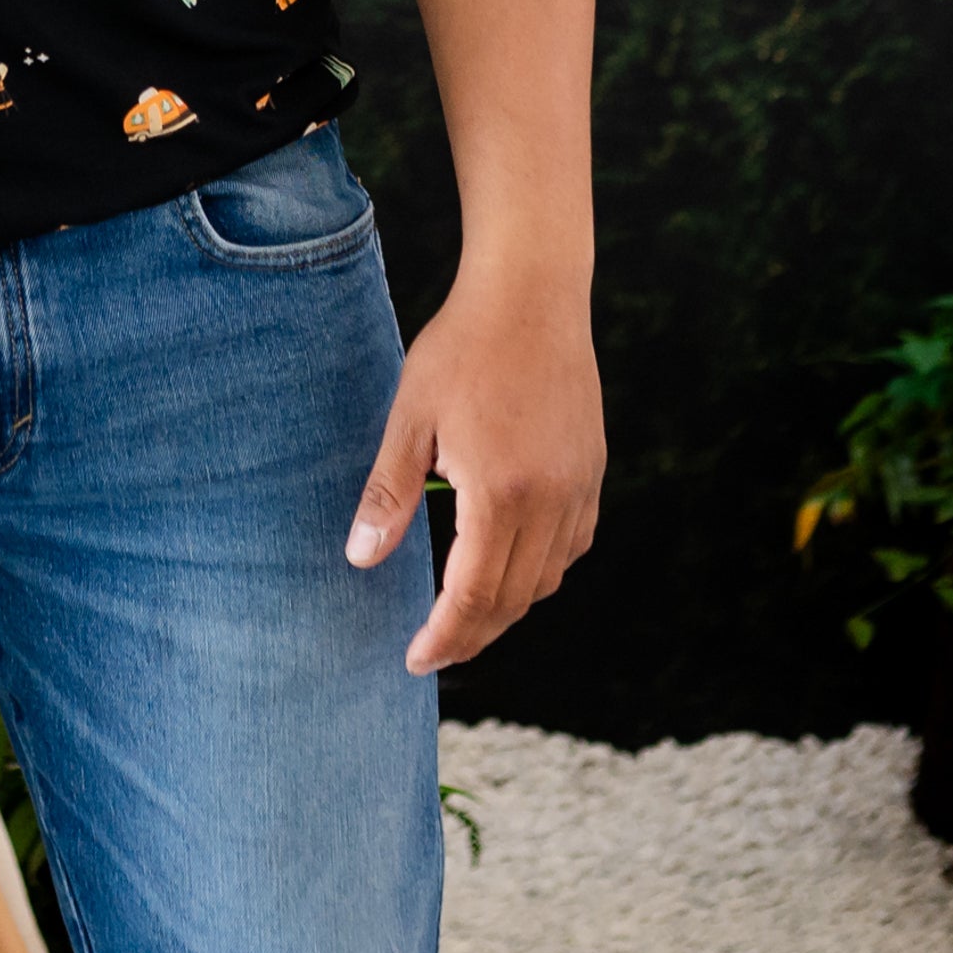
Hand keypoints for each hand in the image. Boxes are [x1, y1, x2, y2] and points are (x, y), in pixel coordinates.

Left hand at [346, 263, 602, 674]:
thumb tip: (359, 558)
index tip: (416, 660)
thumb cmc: (462, 347)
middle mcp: (551, 502)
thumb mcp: (410, 416)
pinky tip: (510, 561)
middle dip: (472, 635)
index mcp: (501, 494)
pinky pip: (572, 545)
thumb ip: (389, 493)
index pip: (473, 597)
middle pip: (514, 600)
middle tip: (434, 650)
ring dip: (507, 607)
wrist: (531, 292)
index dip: (444, 638)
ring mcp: (579, 487)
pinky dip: (541, 569)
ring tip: (465, 614)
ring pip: (548, 578)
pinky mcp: (593, 471)